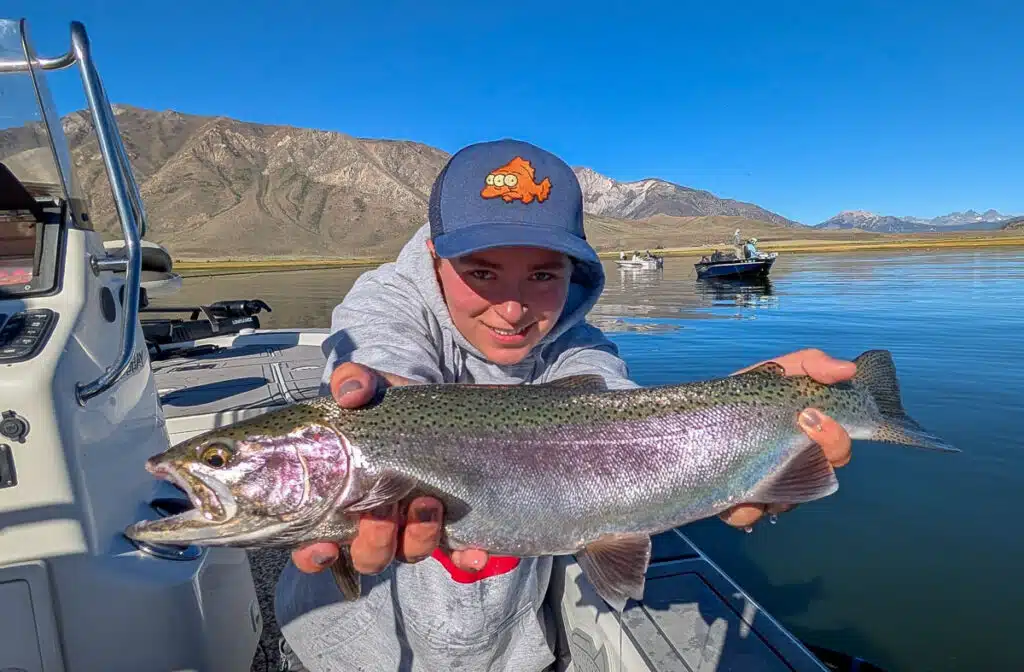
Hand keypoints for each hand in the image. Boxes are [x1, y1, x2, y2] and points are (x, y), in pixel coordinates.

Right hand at [291, 362, 489, 574]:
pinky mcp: (453, 528)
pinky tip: (475, 553)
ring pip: (408, 554)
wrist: (441, 410)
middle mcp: (378, 523)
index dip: (314, 555)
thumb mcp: (375, 389)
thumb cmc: (393, 408)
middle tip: (385, 509)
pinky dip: (465, 559)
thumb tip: (350, 394)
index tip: (324, 547)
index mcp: (346, 500)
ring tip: (429, 504)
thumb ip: (355, 382)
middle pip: (368, 556)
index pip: (316, 546)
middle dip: (375, 541)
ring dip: (417, 539)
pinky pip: (458, 557)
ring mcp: (415, 528)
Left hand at [719, 349, 855, 529]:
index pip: (837, 448)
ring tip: (753, 470)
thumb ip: (811, 365)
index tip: (812, 417)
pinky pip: (750, 517)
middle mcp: (794, 467)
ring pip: (787, 503)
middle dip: (808, 466)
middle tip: (784, 442)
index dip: (835, 440)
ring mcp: (768, 487)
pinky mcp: (739, 504)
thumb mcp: (773, 372)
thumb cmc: (740, 394)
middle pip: (819, 479)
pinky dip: (743, 509)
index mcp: (807, 438)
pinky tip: (733, 494)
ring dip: (775, 489)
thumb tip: (847, 369)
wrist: (690, 416)